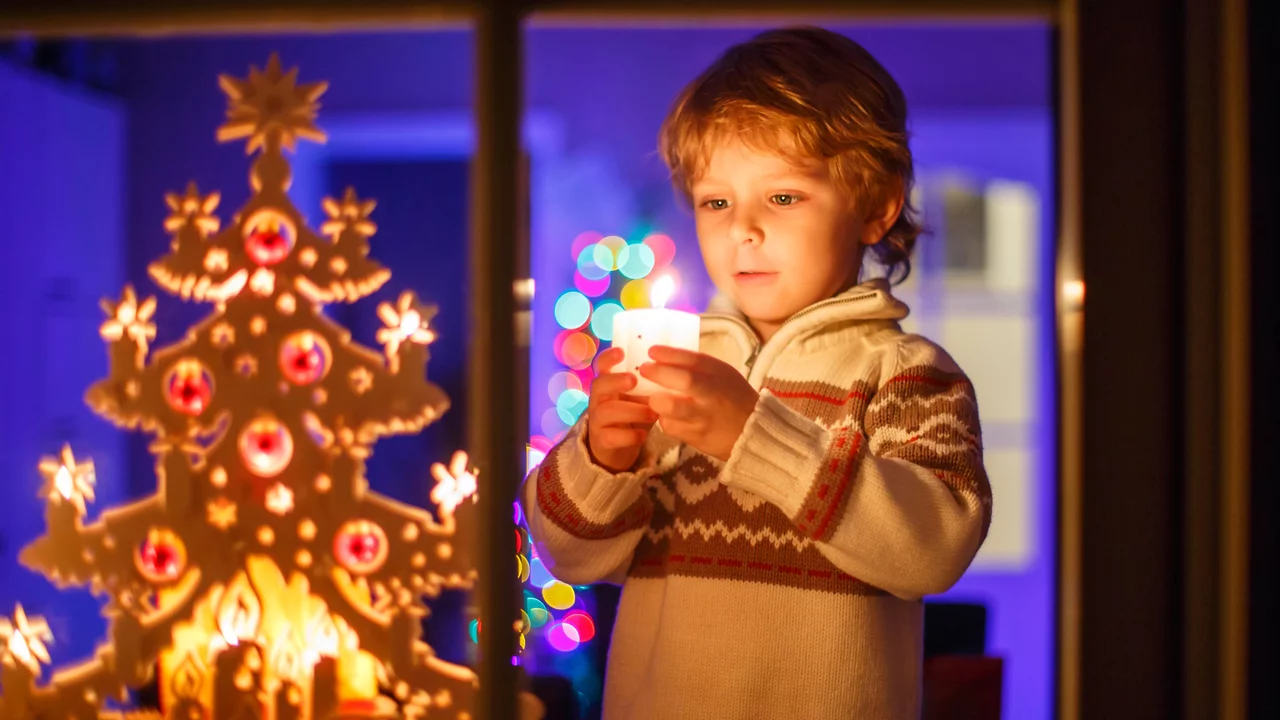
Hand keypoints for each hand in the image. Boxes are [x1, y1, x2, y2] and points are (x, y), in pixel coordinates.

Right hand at [586, 346, 658, 472]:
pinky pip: (611, 436)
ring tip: (653, 414)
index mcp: (608, 384)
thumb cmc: (633, 415)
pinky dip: (629, 436)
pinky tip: (643, 435)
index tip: (622, 352)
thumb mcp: (639, 397)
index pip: (601, 365)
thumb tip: (672, 372)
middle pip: (599, 385)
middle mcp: (599, 399)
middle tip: (633, 380)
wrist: (617, 447)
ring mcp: (597, 420)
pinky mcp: (602, 440)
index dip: (608, 357)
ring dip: (632, 411)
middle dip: (616, 381)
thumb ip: (649, 386)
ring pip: (607, 411)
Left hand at [638, 346, 758, 461]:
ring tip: (655, 398)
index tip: (652, 351)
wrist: (752, 432)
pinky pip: (670, 426)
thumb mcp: (722, 375)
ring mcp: (705, 418)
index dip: (670, 353)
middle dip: (659, 373)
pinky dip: (665, 419)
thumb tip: (661, 357)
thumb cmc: (732, 397)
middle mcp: (714, 395)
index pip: (695, 359)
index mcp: (721, 375)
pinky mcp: (697, 437)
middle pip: (685, 380)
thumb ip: (696, 366)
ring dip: (657, 400)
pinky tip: (669, 416)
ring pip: (671, 408)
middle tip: (645, 369)